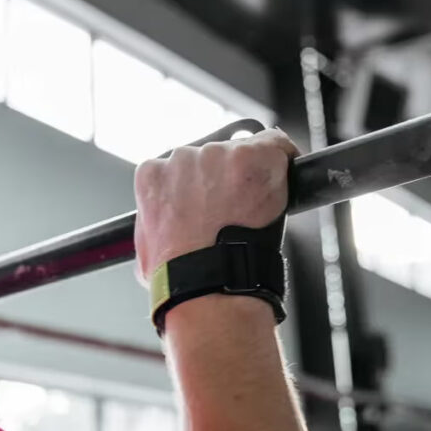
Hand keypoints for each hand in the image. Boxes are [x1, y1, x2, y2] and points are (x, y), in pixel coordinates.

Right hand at [133, 129, 298, 284]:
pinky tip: (281, 186)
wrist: (206, 285)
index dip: (203, 185)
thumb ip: (157, 221)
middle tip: (235, 212)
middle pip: (215, 156)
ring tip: (253, 212)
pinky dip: (282, 162)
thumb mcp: (147, 245)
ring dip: (251, 177)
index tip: (214, 202)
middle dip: (226, 180)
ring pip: (244, 151)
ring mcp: (217, 154)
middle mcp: (182, 157)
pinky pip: (276, 146)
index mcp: (153, 174)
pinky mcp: (250, 156)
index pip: (185, 165)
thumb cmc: (179, 275)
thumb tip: (166, 225)